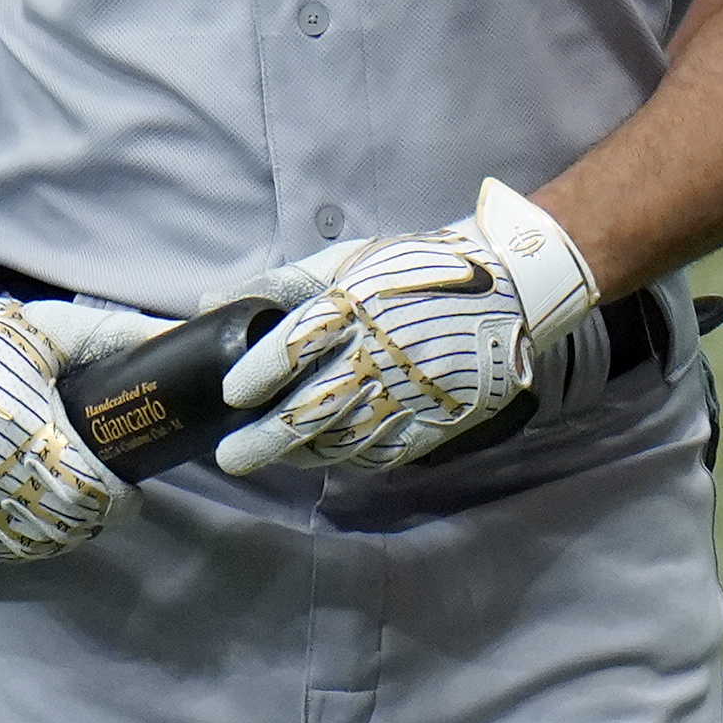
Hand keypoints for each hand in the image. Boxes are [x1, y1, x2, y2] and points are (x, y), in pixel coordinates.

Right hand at [0, 245, 166, 561]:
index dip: (119, 503)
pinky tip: (40, 527)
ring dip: (63, 536)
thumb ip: (119, 336)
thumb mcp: (53, 327)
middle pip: (61, 523)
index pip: (87, 491)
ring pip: (25, 542)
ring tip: (81, 515)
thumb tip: (183, 336)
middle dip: (96, 519)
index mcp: (20, 428)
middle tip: (114, 505)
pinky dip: (20, 544)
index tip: (133, 495)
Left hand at [213, 181, 600, 475]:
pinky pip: (386, 453)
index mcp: (357, 303)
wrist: (509, 287)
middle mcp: (382, 351)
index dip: (259, 374)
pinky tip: (331, 456)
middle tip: (232, 457)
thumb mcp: (347, 262)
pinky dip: (353, 460)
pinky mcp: (440, 418)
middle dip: (266, 438)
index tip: (233, 395)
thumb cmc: (414, 270)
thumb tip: (213, 306)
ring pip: (345, 440)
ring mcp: (413, 391)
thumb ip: (279, 286)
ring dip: (304, 454)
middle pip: (313, 406)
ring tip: (280, 455)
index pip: (296, 345)